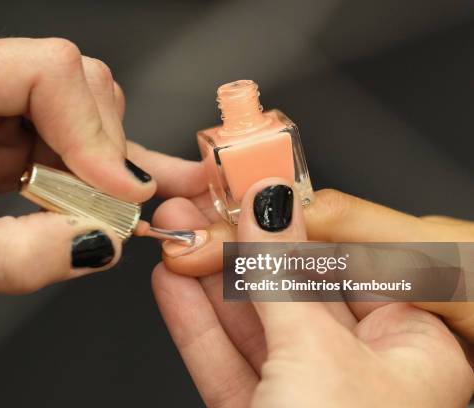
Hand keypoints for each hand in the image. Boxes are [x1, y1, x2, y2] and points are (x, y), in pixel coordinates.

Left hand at [0, 24, 206, 322]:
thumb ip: (16, 258)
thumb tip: (100, 243)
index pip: (46, 71)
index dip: (95, 132)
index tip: (120, 192)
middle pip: (76, 87)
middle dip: (102, 156)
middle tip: (106, 216)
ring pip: (82, 114)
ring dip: (101, 170)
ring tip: (96, 217)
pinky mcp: (3, 130)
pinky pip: (70, 139)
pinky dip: (100, 173)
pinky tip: (129, 193)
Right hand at [152, 178, 473, 406]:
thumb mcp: (316, 354)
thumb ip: (284, 271)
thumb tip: (270, 203)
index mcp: (413, 348)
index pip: (344, 257)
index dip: (291, 216)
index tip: (248, 184)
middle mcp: (365, 371)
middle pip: (291, 286)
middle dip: (236, 246)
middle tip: (195, 207)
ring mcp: (309, 398)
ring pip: (253, 323)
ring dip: (208, 279)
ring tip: (172, 236)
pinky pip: (229, 362)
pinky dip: (198, 324)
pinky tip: (172, 287)